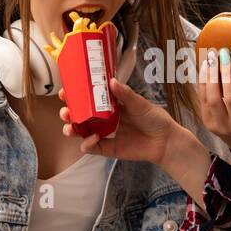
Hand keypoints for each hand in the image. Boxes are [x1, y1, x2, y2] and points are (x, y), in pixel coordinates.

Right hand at [59, 79, 182, 165]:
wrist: (165, 141)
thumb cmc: (154, 119)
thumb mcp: (140, 103)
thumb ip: (125, 94)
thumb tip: (111, 81)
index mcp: (110, 105)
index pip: (87, 98)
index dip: (75, 95)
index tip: (66, 91)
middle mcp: (104, 119)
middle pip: (80, 115)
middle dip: (68, 113)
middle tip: (65, 110)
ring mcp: (104, 134)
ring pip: (81, 132)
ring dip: (72, 129)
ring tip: (70, 127)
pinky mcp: (107, 148)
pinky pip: (91, 147)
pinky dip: (87, 143)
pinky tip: (91, 138)